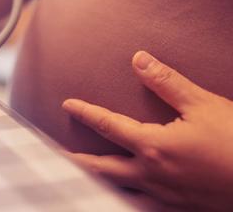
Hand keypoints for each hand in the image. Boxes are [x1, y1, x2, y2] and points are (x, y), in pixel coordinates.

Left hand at [62, 51, 232, 210]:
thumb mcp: (202, 104)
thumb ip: (166, 82)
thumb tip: (138, 59)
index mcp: (153, 147)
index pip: (108, 126)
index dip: (85, 112)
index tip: (67, 104)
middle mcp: (152, 174)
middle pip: (103, 168)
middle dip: (77, 160)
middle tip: (55, 155)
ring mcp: (166, 195)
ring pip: (119, 192)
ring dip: (96, 183)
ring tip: (79, 178)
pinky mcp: (181, 208)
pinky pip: (143, 207)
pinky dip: (126, 202)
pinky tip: (123, 199)